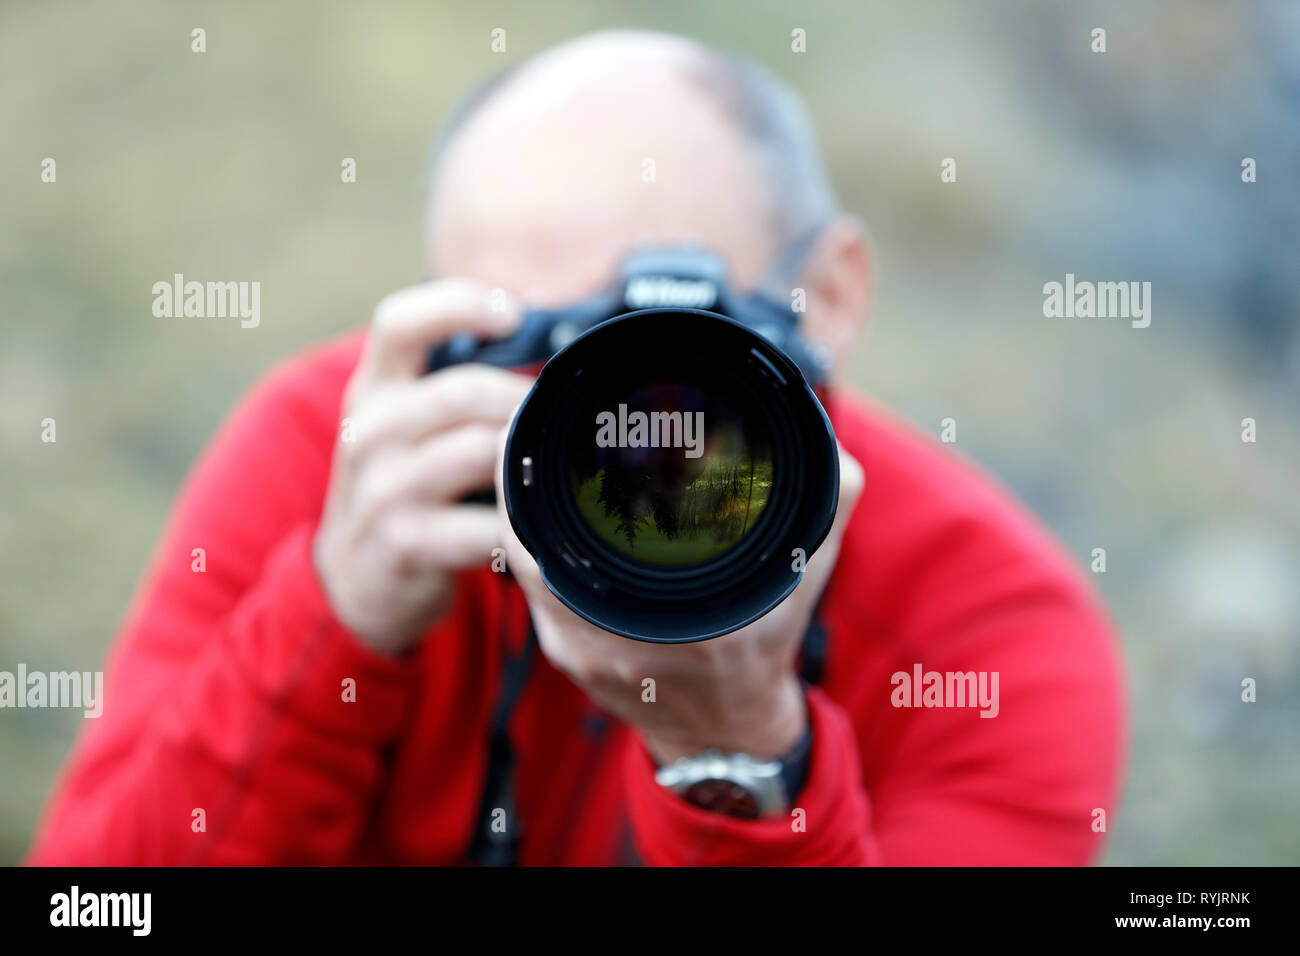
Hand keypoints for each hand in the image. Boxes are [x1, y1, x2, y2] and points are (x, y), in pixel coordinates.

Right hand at [314, 280, 533, 655]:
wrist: (353, 577)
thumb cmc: (402, 485)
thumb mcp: (405, 426)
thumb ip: (454, 387)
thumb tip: (552, 355)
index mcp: (372, 390)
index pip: (399, 323)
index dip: (457, 304)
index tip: (513, 313)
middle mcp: (369, 431)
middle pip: (463, 391)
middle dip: (525, 401)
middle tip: (562, 417)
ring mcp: (384, 489)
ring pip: (480, 451)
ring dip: (528, 456)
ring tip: (556, 465)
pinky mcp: (405, 542)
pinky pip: (486, 524)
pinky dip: (522, 524)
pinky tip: (538, 526)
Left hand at [495, 433, 864, 762]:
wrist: (728, 728)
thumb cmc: (765, 644)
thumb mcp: (806, 568)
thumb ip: (826, 499)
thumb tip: (826, 440)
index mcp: (684, 622)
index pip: (583, 534)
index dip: (558, 477)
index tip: (551, 428)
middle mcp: (616, 641)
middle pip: (535, 544)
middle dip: (532, 483)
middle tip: (539, 433)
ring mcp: (580, 652)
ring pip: (525, 565)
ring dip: (525, 513)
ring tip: (535, 463)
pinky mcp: (564, 657)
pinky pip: (532, 588)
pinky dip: (535, 548)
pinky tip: (543, 516)